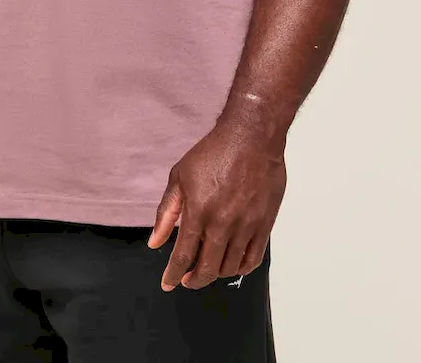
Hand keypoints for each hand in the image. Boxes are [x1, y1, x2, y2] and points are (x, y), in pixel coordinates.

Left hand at [147, 114, 285, 289]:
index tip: (168, 283)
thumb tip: (155, 242)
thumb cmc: (213, 152)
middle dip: (193, 280)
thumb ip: (167, 212)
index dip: (173, 274)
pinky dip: (241, 269)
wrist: (251, 137)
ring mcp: (246, 226)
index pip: (183, 256)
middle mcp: (223, 224)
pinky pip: (253, 259)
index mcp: (198, 212)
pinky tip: (232, 265)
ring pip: (230, 268)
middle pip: (207, 269)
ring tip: (208, 268)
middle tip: (187, 279)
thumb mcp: (180, 176)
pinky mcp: (264, 224)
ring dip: (216, 274)